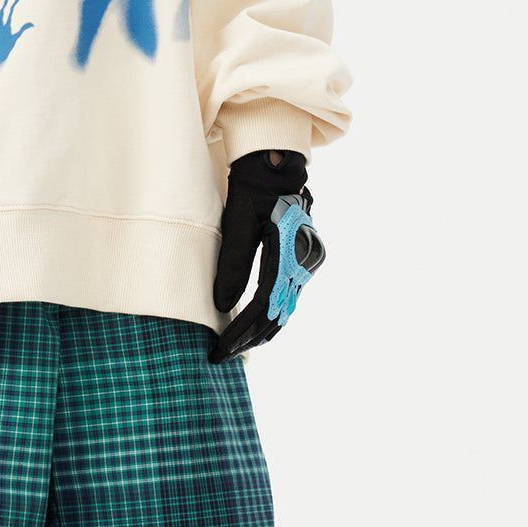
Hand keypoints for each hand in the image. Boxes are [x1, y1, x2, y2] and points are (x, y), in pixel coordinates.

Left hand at [208, 148, 325, 363]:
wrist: (276, 170)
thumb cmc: (252, 192)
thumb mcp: (237, 224)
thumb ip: (231, 265)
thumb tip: (221, 305)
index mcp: (288, 253)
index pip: (262, 305)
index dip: (239, 331)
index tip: (219, 349)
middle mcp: (304, 262)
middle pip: (277, 314)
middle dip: (249, 339)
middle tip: (222, 356)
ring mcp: (308, 263)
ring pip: (285, 310)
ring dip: (261, 332)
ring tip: (236, 349)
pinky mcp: (305, 261)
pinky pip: (289, 298)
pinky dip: (272, 316)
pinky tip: (255, 329)